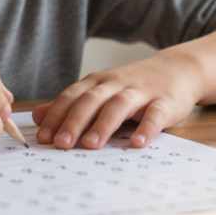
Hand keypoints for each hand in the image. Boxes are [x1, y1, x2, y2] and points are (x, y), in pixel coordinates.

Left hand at [31, 52, 203, 149]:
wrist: (177, 69)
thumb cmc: (133, 86)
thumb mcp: (100, 90)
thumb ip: (71, 104)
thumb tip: (37, 116)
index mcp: (97, 83)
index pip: (72, 97)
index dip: (56, 116)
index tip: (42, 138)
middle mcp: (116, 84)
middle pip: (91, 100)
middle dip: (74, 121)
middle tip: (61, 144)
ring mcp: (141, 92)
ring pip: (119, 105)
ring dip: (104, 124)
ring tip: (91, 145)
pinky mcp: (165, 102)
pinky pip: (155, 115)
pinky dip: (146, 128)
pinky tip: (137, 143)